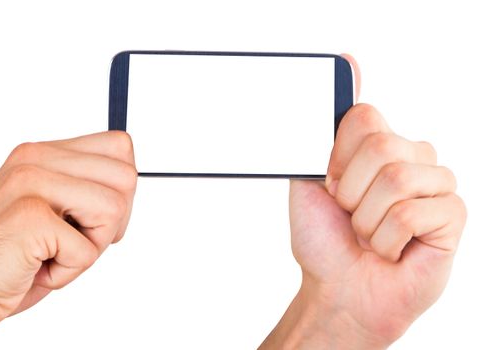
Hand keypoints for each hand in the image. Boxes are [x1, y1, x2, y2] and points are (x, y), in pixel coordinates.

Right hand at [0, 131, 136, 334]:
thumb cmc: (15, 256)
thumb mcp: (59, 210)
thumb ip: (90, 187)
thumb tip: (130, 179)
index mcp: (45, 153)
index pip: (120, 146)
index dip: (121, 190)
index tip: (93, 217)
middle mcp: (36, 158)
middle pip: (126, 177)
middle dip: (112, 221)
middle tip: (72, 240)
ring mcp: (31, 183)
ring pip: (114, 209)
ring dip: (91, 247)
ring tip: (53, 252)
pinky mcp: (29, 216)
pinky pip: (88, 250)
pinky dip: (69, 271)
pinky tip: (37, 267)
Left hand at [260, 56, 466, 348]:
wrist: (337, 288)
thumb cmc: (324, 237)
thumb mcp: (307, 179)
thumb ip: (321, 129)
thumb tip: (349, 61)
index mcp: (377, 144)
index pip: (363, 116)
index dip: (337, 156)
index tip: (330, 184)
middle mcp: (411, 155)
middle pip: (381, 144)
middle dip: (349, 191)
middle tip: (350, 214)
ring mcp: (436, 182)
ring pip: (396, 178)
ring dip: (366, 219)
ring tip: (370, 234)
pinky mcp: (453, 214)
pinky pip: (411, 212)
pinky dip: (386, 239)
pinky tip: (392, 249)